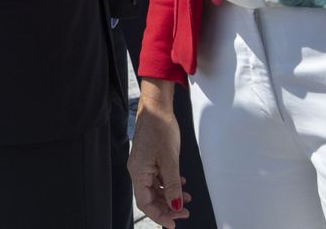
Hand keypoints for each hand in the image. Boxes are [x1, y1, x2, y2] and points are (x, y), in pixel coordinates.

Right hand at [129, 79, 190, 226]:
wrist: (157, 108)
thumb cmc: (159, 129)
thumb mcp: (170, 160)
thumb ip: (173, 186)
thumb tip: (176, 206)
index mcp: (138, 172)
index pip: (145, 203)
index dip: (159, 215)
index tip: (173, 223)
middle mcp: (138, 170)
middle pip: (149, 198)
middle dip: (167, 208)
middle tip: (184, 213)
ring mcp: (143, 165)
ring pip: (154, 189)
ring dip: (170, 197)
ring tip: (187, 199)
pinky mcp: (149, 159)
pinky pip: (157, 178)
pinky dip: (169, 185)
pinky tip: (182, 184)